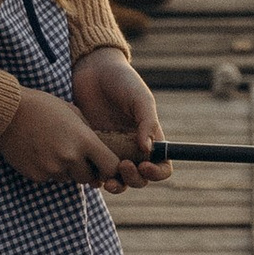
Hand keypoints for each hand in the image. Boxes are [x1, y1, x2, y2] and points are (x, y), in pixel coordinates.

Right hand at [0, 87, 121, 186]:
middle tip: (77, 156)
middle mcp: (70, 158)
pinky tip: (40, 152)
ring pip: (69, 179)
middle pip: (90, 178)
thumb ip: (90, 135)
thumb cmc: (43, 107)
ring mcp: (52, 169)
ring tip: (54, 148)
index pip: (111, 166)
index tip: (105, 163)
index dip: (110, 167)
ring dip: (67, 170)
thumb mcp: (74, 113)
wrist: (6, 112)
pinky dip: (49, 169)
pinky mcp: (36, 176)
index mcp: (84, 140)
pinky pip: (50, 178)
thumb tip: (100, 156)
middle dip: (87, 170)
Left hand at [74, 46, 164, 188]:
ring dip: (117, 185)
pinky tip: (91, 173)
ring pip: (119, 179)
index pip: (162, 164)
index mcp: (150, 137)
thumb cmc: (121, 80)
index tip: (145, 165)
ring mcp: (112, 150)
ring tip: (108, 180)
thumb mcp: (139, 97)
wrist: (92, 70)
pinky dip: (96, 178)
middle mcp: (132, 148)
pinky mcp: (92, 148)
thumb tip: (148, 150)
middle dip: (135, 179)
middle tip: (124, 166)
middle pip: (140, 178)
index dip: (158, 171)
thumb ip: (147, 122)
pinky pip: (97, 171)